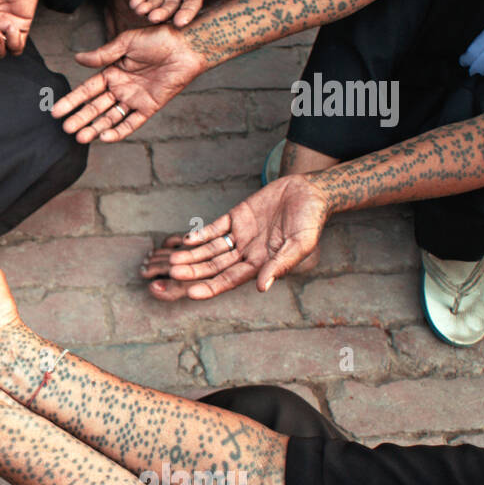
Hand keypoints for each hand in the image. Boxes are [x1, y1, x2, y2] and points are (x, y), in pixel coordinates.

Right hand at [52, 24, 205, 142]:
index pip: (87, 90)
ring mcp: (134, 99)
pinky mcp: (149, 107)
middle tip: (66, 128)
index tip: (56, 111)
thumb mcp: (126, 43)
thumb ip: (103, 55)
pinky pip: (132, 123)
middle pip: (96, 107)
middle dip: (80, 118)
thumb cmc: (159, 38)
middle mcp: (121, 88)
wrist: (187, 46)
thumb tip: (77, 58)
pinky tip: (105, 137)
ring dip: (95, 128)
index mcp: (113, 72)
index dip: (72, 100)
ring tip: (80, 137)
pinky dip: (119, 131)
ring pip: (110, 118)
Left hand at [140, 174, 329, 298]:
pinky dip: (201, 234)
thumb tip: (263, 287)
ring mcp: (240, 235)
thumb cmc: (310, 221)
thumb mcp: (300, 244)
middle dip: (194, 271)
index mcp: (262, 264)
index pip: (231, 280)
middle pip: (215, 267)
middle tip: (173, 273)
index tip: (192, 293)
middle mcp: (247, 252)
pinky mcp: (236, 217)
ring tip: (173, 261)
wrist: (310, 191)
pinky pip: (215, 228)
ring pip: (211, 249)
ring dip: (193, 255)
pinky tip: (186, 240)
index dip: (212, 287)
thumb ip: (280, 264)